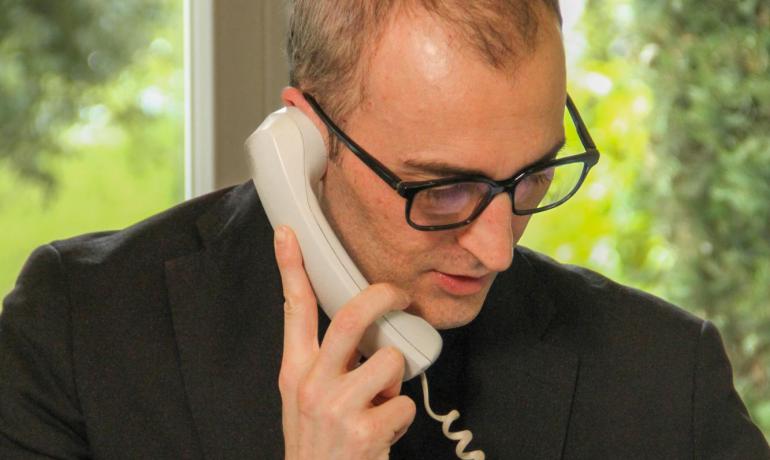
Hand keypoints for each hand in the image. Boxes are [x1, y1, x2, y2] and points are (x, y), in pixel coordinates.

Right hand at [274, 226, 416, 459]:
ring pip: (390, 361)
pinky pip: (403, 405)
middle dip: (384, 296)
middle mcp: (312, 384)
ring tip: (378, 404)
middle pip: (353, 316)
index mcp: (296, 370)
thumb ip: (325, 363)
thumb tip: (366, 332)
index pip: (293, 309)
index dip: (291, 267)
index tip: (289, 233)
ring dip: (395, 384)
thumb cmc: (318, 444)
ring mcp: (337, 407)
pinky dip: (400, 419)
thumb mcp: (304, 398)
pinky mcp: (364, 432)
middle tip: (399, 295)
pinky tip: (382, 432)